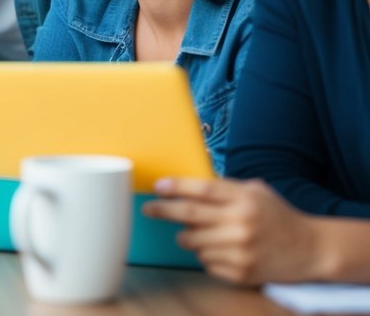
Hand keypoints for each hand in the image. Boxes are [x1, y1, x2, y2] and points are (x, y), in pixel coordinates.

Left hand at [143, 177, 320, 284]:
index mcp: (245, 199)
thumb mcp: (255, 192)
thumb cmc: (277, 216)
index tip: (157, 187)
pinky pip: (206, 262)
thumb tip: (183, 187)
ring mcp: (240, 250)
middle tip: (148, 208)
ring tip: (204, 233)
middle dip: (162, 210)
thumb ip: (224, 189)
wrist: (310, 249)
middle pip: (188, 215)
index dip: (175, 187)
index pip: (201, 190)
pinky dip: (208, 255)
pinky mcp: (240, 272)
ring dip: (189, 237)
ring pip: (192, 242)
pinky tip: (224, 250)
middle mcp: (241, 224)